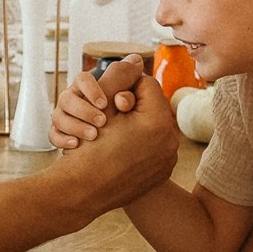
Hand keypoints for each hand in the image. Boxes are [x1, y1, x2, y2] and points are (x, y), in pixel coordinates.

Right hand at [49, 54, 148, 148]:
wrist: (111, 146)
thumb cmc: (120, 117)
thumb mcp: (123, 97)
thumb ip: (127, 79)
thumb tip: (136, 59)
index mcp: (87, 88)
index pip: (82, 79)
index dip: (91, 90)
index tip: (104, 104)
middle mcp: (73, 101)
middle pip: (66, 98)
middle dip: (84, 110)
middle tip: (102, 121)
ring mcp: (64, 117)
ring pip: (58, 117)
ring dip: (76, 126)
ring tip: (93, 135)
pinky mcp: (61, 135)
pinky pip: (53, 135)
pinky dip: (63, 139)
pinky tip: (76, 144)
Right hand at [57, 76, 180, 211]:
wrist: (82, 192)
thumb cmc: (88, 147)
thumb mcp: (102, 107)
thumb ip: (119, 78)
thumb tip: (134, 59)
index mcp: (158, 121)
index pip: (147, 85)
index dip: (125, 87)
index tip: (110, 101)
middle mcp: (170, 141)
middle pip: (152, 107)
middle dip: (132, 107)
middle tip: (110, 116)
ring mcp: (167, 160)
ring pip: (153, 128)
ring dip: (137, 124)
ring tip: (114, 132)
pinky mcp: (161, 174)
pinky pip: (154, 148)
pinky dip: (140, 144)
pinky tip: (121, 149)